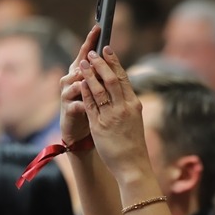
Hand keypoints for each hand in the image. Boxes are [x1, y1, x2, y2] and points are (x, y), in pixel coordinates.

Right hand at [60, 25, 100, 145]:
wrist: (81, 131)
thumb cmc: (93, 107)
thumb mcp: (100, 89)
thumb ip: (103, 75)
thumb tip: (114, 57)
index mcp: (81, 73)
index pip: (86, 53)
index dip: (91, 41)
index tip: (98, 28)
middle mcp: (72, 80)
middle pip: (80, 66)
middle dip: (89, 60)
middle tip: (97, 54)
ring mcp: (68, 94)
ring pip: (76, 83)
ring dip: (84, 81)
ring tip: (90, 79)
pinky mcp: (68, 110)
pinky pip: (76, 104)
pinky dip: (82, 103)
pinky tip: (88, 104)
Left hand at [78, 45, 149, 182]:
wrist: (133, 164)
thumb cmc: (133, 144)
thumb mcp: (135, 120)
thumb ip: (127, 104)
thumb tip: (119, 89)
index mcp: (134, 105)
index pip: (123, 78)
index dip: (114, 62)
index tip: (107, 50)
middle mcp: (124, 108)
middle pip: (111, 79)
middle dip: (101, 63)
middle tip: (93, 52)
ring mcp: (112, 116)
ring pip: (100, 88)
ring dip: (90, 73)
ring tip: (83, 62)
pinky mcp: (99, 125)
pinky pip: (91, 103)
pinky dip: (85, 90)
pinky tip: (79, 81)